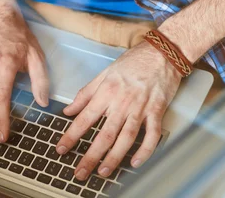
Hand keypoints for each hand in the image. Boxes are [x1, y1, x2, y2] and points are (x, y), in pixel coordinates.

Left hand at [57, 41, 181, 179]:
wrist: (163, 52)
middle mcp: (123, 102)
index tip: (61, 149)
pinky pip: (152, 134)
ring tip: (104, 171)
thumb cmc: (135, 60)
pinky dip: (145, 150)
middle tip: (80, 172)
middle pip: (104, 134)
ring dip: (114, 157)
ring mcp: (141, 108)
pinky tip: (136, 161)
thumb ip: (86, 93)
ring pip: (126, 138)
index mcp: (107, 92)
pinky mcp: (157, 110)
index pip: (85, 118)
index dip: (71, 136)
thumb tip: (68, 110)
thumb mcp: (105, 72)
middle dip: (91, 156)